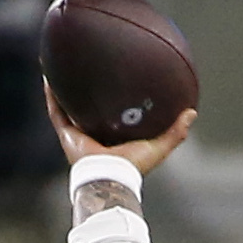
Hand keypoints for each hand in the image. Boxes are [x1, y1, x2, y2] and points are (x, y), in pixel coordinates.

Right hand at [45, 82, 196, 175]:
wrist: (110, 177)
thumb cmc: (133, 166)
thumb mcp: (158, 146)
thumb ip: (175, 132)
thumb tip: (192, 112)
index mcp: (113, 138)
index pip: (112, 116)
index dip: (113, 100)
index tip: (116, 82)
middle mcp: (94, 135)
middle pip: (88, 109)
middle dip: (87, 92)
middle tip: (89, 68)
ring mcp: (78, 134)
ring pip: (68, 106)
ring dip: (65, 89)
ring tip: (64, 66)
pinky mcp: (66, 134)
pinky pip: (55, 109)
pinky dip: (51, 94)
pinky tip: (49, 74)